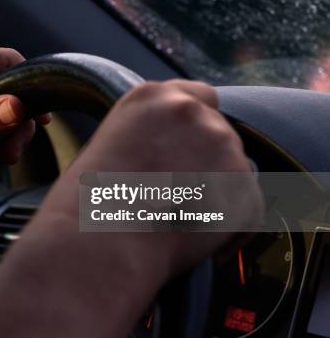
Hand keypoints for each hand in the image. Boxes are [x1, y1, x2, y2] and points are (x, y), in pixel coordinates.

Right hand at [0, 80, 261, 337]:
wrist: (101, 242)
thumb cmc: (90, 202)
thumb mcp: (110, 144)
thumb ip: (149, 135)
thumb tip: (172, 153)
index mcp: (154, 96)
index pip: (200, 96)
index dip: (195, 127)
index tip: (186, 150)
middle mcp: (193, 112)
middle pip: (218, 133)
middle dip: (205, 161)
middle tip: (178, 196)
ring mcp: (223, 148)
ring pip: (234, 170)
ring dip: (217, 191)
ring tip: (181, 222)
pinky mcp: (244, 189)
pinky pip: (247, 208)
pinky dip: (230, 227)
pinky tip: (196, 242)